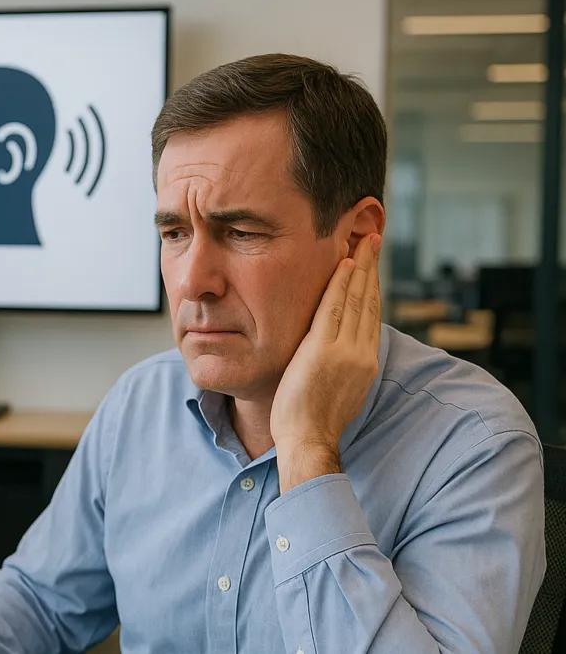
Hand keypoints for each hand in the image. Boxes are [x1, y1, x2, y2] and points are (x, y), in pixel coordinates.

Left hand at [271, 233, 381, 492]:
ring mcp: (345, 351)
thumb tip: (341, 351)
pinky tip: (342, 263)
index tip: (371, 264)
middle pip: (368, 301)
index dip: (372, 287)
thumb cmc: (314, 423)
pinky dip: (339, 284)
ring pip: (355, 300)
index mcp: (365, 363)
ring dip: (359, 268)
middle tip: (373, 239)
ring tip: (362, 241)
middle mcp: (361, 353)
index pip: (371, 315)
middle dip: (371, 268)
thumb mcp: (339, 391)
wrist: (309, 441)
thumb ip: (343, 366)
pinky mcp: (324, 350)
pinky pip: (333, 308)